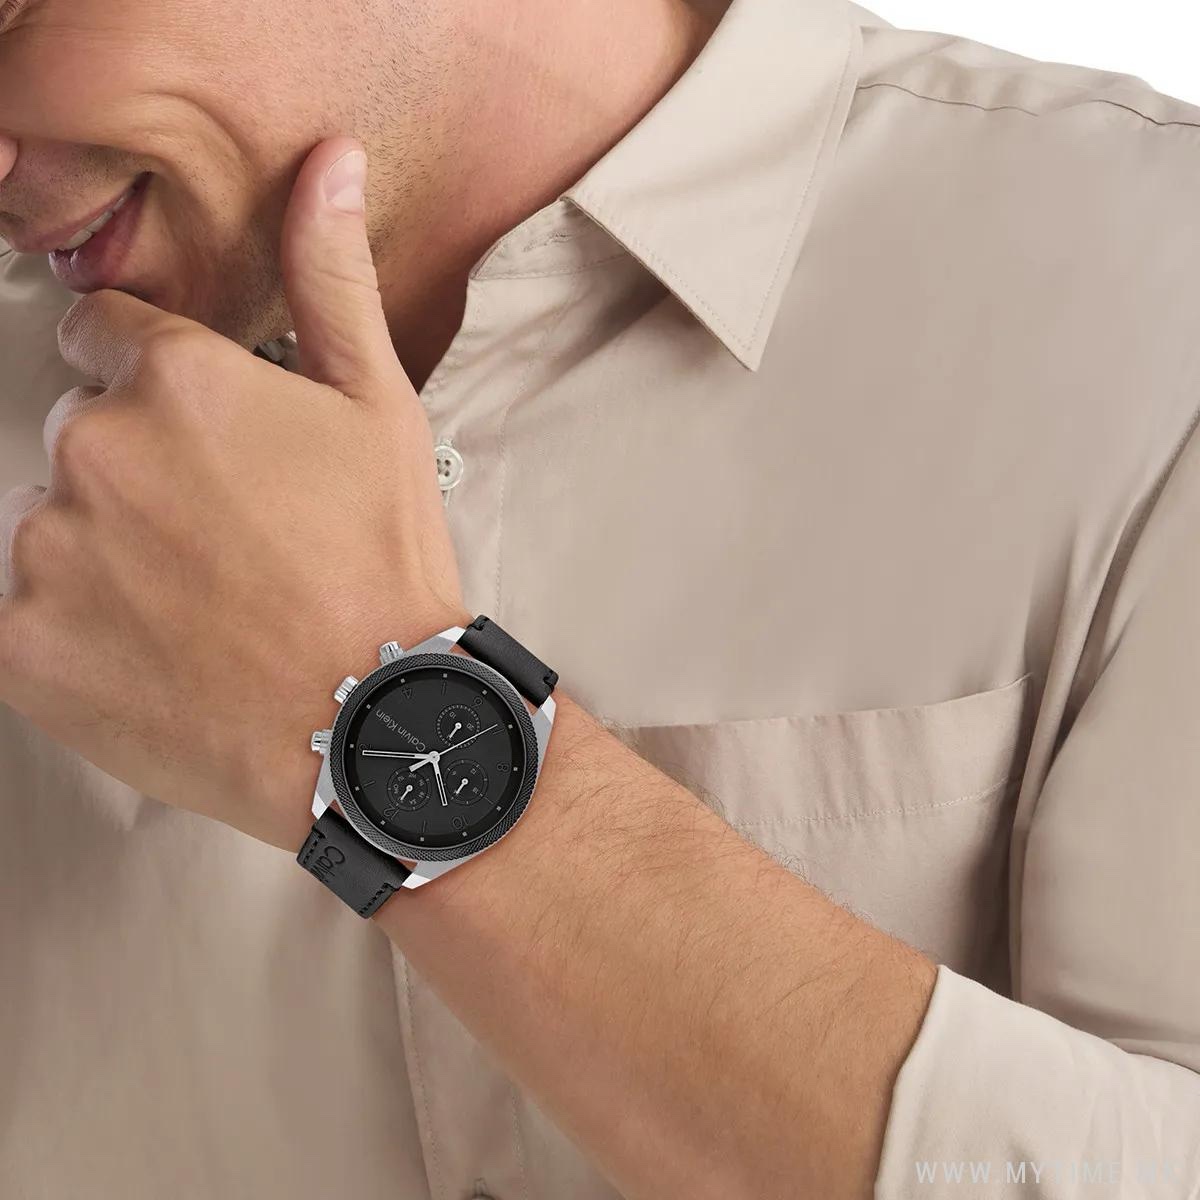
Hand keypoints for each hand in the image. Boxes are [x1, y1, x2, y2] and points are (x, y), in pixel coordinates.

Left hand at [0, 137, 470, 850]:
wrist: (371, 721)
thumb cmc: (383, 567)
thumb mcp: (381, 408)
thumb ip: (330, 278)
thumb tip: (326, 168)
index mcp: (175, 380)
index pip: (108, 341)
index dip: (163, 390)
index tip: (210, 450)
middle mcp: (95, 451)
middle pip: (79, 437)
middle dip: (137, 475)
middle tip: (225, 543)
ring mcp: (49, 552)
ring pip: (49, 524)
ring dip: (103, 554)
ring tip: (197, 606)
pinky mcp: (20, 646)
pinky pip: (21, 613)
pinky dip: (72, 631)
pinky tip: (155, 650)